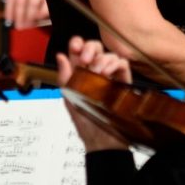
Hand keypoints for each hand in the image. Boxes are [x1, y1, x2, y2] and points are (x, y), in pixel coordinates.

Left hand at [57, 35, 131, 151]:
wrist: (102, 141)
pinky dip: (115, 64)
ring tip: (97, 72)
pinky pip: (123, 64)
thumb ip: (65, 77)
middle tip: (86, 60)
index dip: (77, 44)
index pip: (79, 50)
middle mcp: (95, 73)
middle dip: (90, 47)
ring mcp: (110, 77)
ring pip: (109, 54)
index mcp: (80, 74)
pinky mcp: (123, 83)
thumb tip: (60, 56)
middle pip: (96, 48)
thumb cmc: (85, 123)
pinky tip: (108, 73)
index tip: (76, 48)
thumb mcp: (70, 99)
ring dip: (102, 59)